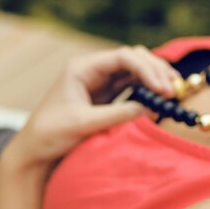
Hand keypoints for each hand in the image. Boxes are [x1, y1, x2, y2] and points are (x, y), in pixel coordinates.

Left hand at [2, 45, 179, 169]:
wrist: (35, 151)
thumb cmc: (50, 134)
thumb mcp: (84, 123)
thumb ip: (117, 114)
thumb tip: (150, 108)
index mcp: (83, 68)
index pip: (123, 57)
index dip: (147, 69)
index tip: (163, 88)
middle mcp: (95, 70)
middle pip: (134, 59)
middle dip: (156, 71)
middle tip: (174, 90)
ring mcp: (103, 82)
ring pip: (137, 71)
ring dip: (156, 78)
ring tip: (173, 92)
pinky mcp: (109, 96)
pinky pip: (135, 86)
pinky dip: (150, 90)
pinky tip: (161, 98)